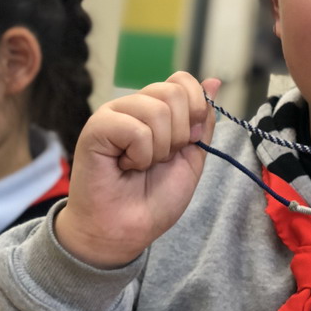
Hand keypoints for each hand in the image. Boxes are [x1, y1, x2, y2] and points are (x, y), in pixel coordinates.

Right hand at [55, 72, 218, 267]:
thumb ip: (202, 122)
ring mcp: (113, 115)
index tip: (188, 141)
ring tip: (141, 165)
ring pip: (156, 110)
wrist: (126, 230)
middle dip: (179, 134)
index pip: (181, 81)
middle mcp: (133, 106)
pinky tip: (125, 166)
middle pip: (172, 92)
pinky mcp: (96, 128)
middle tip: (161, 159)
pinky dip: (140, 155)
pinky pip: (135, 129)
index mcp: (155, 110)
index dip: (196, 108)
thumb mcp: (191, 158)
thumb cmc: (154, 198)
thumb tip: (214, 82)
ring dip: (159, 149)